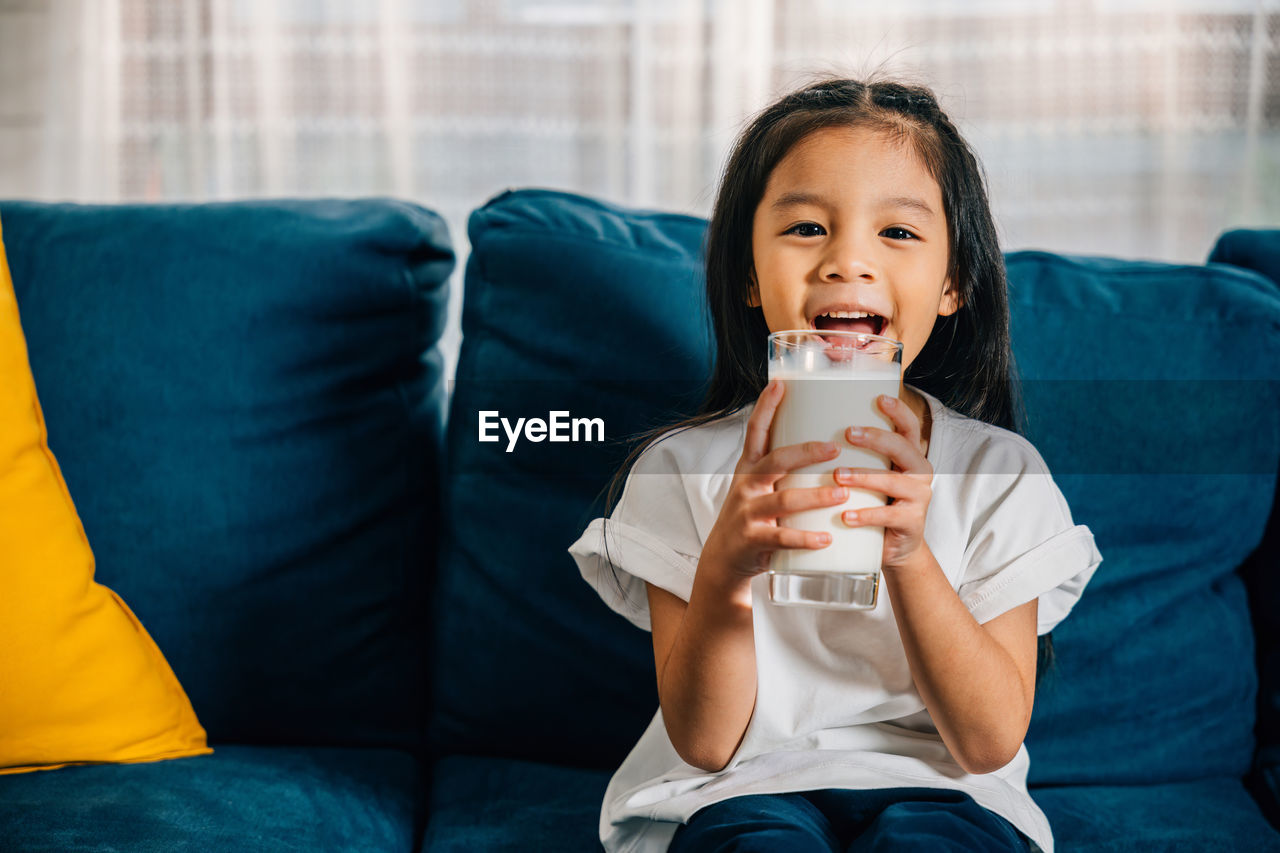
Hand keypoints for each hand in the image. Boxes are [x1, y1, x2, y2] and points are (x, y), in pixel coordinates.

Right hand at [701, 379, 849, 581]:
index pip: (755, 431)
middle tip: (835, 447)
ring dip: (815, 496)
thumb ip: (783, 468)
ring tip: (842, 494)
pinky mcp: (753, 540)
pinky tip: (827, 538)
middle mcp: (746, 486)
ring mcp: (748, 512)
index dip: (765, 407)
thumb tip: (826, 439)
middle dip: (806, 452)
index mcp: (749, 467)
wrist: (723, 559)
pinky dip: (806, 539)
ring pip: (783, 500)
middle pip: (775, 461)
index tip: (780, 385)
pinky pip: (782, 538)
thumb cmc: (752, 516)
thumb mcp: (759, 486)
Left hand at [835, 394, 933, 570]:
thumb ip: (855, 455)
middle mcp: (919, 472)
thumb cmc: (875, 503)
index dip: (898, 411)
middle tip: (847, 432)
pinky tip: (845, 515)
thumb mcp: (870, 475)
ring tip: (838, 476)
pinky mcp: (911, 523)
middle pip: (903, 448)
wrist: (893, 548)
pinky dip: (865, 516)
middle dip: (875, 438)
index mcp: (909, 455)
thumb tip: (812, 427)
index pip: (909, 427)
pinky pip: (888, 516)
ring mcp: (918, 498)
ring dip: (864, 477)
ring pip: (893, 482)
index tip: (879, 399)